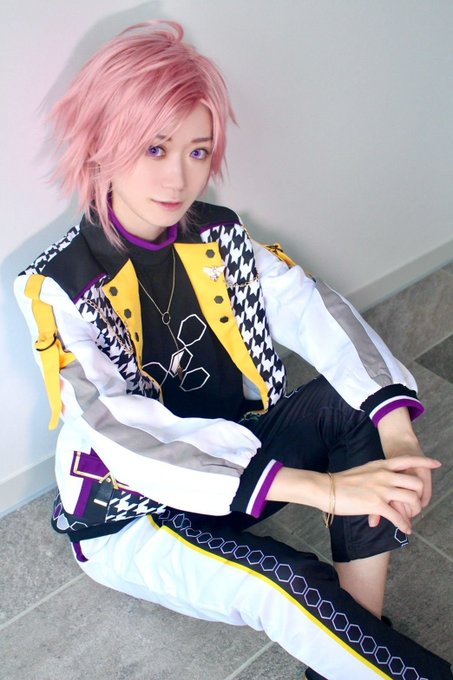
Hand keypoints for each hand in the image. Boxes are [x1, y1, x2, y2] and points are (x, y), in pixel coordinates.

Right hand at [266, 455, 440, 534]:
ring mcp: (381, 489)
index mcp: (381, 465)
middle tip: (416, 504)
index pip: (408, 459)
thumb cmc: (341, 481)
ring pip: (411, 500)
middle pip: (415, 482)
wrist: (326, 487)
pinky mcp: (376, 504)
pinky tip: (405, 530)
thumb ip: (376, 475)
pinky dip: (405, 525)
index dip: (424, 461)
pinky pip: (398, 517)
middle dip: (420, 495)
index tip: (436, 464)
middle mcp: (384, 475)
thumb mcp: (363, 471)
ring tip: (410, 518)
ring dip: (414, 511)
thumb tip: (384, 483)